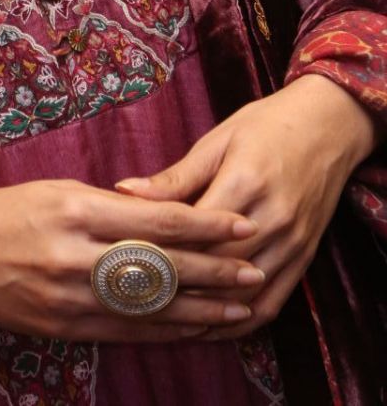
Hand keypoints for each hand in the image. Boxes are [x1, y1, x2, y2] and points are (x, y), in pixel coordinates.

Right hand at [0, 177, 262, 342]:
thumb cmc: (5, 212)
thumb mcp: (56, 191)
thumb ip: (109, 205)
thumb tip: (163, 212)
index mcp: (77, 210)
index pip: (157, 220)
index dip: (205, 225)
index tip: (239, 224)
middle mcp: (77, 256)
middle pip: (162, 266)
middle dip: (215, 271)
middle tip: (253, 269)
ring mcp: (71, 298)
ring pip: (152, 307)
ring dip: (201, 310)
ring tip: (239, 307)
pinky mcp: (65, 329)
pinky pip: (127, 333)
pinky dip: (165, 332)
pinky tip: (194, 330)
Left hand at [116, 74, 377, 338]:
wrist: (328, 126)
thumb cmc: (265, 126)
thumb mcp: (217, 141)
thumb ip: (175, 177)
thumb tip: (123, 190)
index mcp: (244, 182)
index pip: (195, 232)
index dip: (160, 251)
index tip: (124, 265)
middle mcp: (272, 218)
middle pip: (219, 268)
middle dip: (178, 287)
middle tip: (136, 301)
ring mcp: (292, 242)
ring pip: (244, 293)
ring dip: (206, 314)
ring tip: (164, 323)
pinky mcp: (304, 257)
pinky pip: (273, 302)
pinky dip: (241, 321)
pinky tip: (211, 327)